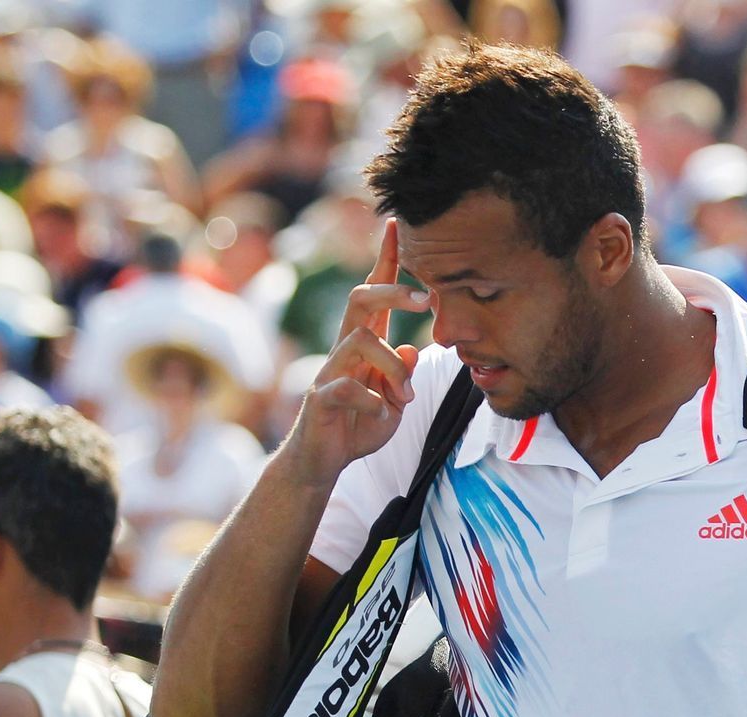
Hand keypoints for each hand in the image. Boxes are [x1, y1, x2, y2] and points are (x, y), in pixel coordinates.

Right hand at [286, 218, 426, 487]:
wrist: (323, 461)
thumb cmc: (359, 425)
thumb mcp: (394, 400)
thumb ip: (405, 373)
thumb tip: (413, 347)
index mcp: (365, 343)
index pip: (374, 291)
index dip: (386, 259)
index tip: (398, 225)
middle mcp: (345, 349)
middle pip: (360, 298)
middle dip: (393, 292)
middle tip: (427, 300)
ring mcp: (329, 370)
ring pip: (360, 342)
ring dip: (393, 369)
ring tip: (403, 398)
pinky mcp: (319, 398)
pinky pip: (345, 387)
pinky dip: (371, 401)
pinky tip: (381, 415)